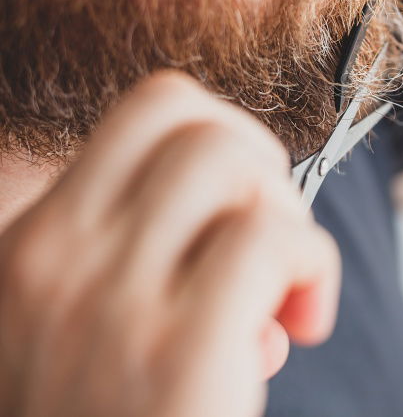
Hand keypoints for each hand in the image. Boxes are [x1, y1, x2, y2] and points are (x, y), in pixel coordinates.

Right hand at [0, 73, 339, 416]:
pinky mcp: (177, 351)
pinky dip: (312, 268)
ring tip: (284, 291)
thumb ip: (145, 269)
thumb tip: (250, 228)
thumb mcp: (87, 337)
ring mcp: (106, 303)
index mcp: (29, 250)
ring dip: (287, 217)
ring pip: (230, 159)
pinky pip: (271, 239)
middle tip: (271, 246)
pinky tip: (303, 324)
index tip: (243, 210)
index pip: (149, 112)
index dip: (224, 141)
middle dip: (262, 168)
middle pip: (193, 118)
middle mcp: (51, 260)